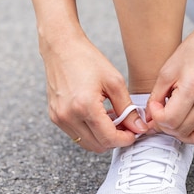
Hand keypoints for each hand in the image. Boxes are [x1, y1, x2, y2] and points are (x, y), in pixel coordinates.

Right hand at [41, 32, 147, 152]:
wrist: (61, 48)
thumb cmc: (88, 60)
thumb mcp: (115, 82)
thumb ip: (128, 109)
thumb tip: (139, 128)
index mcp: (85, 106)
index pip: (109, 138)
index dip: (126, 139)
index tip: (134, 132)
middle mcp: (68, 115)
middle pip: (98, 145)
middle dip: (115, 139)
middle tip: (126, 126)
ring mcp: (59, 118)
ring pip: (87, 144)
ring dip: (102, 137)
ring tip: (112, 119)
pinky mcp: (54, 116)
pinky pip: (77, 135)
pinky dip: (90, 132)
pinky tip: (98, 116)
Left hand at [147, 12, 193, 144]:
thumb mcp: (167, 70)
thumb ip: (156, 97)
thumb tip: (150, 120)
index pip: (170, 120)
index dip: (157, 118)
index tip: (156, 107)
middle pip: (182, 131)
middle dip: (167, 126)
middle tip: (163, 114)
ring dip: (182, 134)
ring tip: (176, 121)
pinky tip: (191, 123)